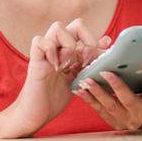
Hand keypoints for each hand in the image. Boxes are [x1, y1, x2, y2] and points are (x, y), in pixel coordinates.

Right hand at [0, 20, 110, 138]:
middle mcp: (59, 48)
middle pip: (77, 24)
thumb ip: (90, 61)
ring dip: (69, 44)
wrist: (36, 116)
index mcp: (70, 51)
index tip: (99, 58)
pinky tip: (54, 67)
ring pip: (58, 27)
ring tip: (67, 64)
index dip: (97, 42)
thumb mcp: (79, 78)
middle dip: (88, 39)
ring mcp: (46, 53)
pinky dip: (50, 50)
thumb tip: (106, 40)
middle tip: (85, 61)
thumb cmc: (55, 98)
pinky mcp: (35, 62)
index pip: (87, 33)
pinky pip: (39, 41)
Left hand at [72, 59, 141, 129]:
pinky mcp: (115, 123)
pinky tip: (80, 89)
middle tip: (105, 71)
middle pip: (129, 99)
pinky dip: (89, 100)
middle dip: (117, 86)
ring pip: (111, 107)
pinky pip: (100, 111)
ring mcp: (128, 120)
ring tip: (86, 80)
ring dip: (97, 93)